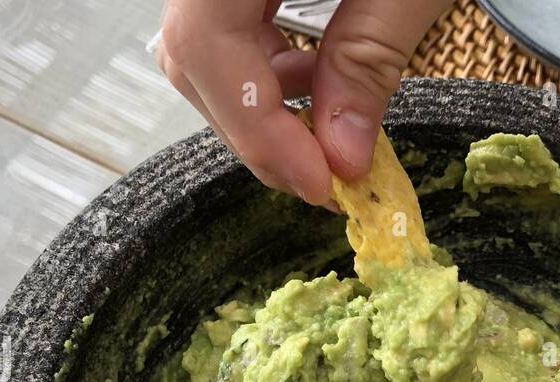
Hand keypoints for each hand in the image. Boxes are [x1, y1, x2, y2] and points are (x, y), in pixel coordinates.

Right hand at [157, 0, 453, 202]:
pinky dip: (265, 62)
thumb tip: (343, 158)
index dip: (257, 131)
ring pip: (202, 44)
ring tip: (328, 133)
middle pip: (191, 55)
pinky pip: (227, 19)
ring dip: (261, 102)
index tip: (319, 184)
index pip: (205, 50)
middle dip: (257, 131)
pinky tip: (316, 80)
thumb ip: (367, 60)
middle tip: (324, 180)